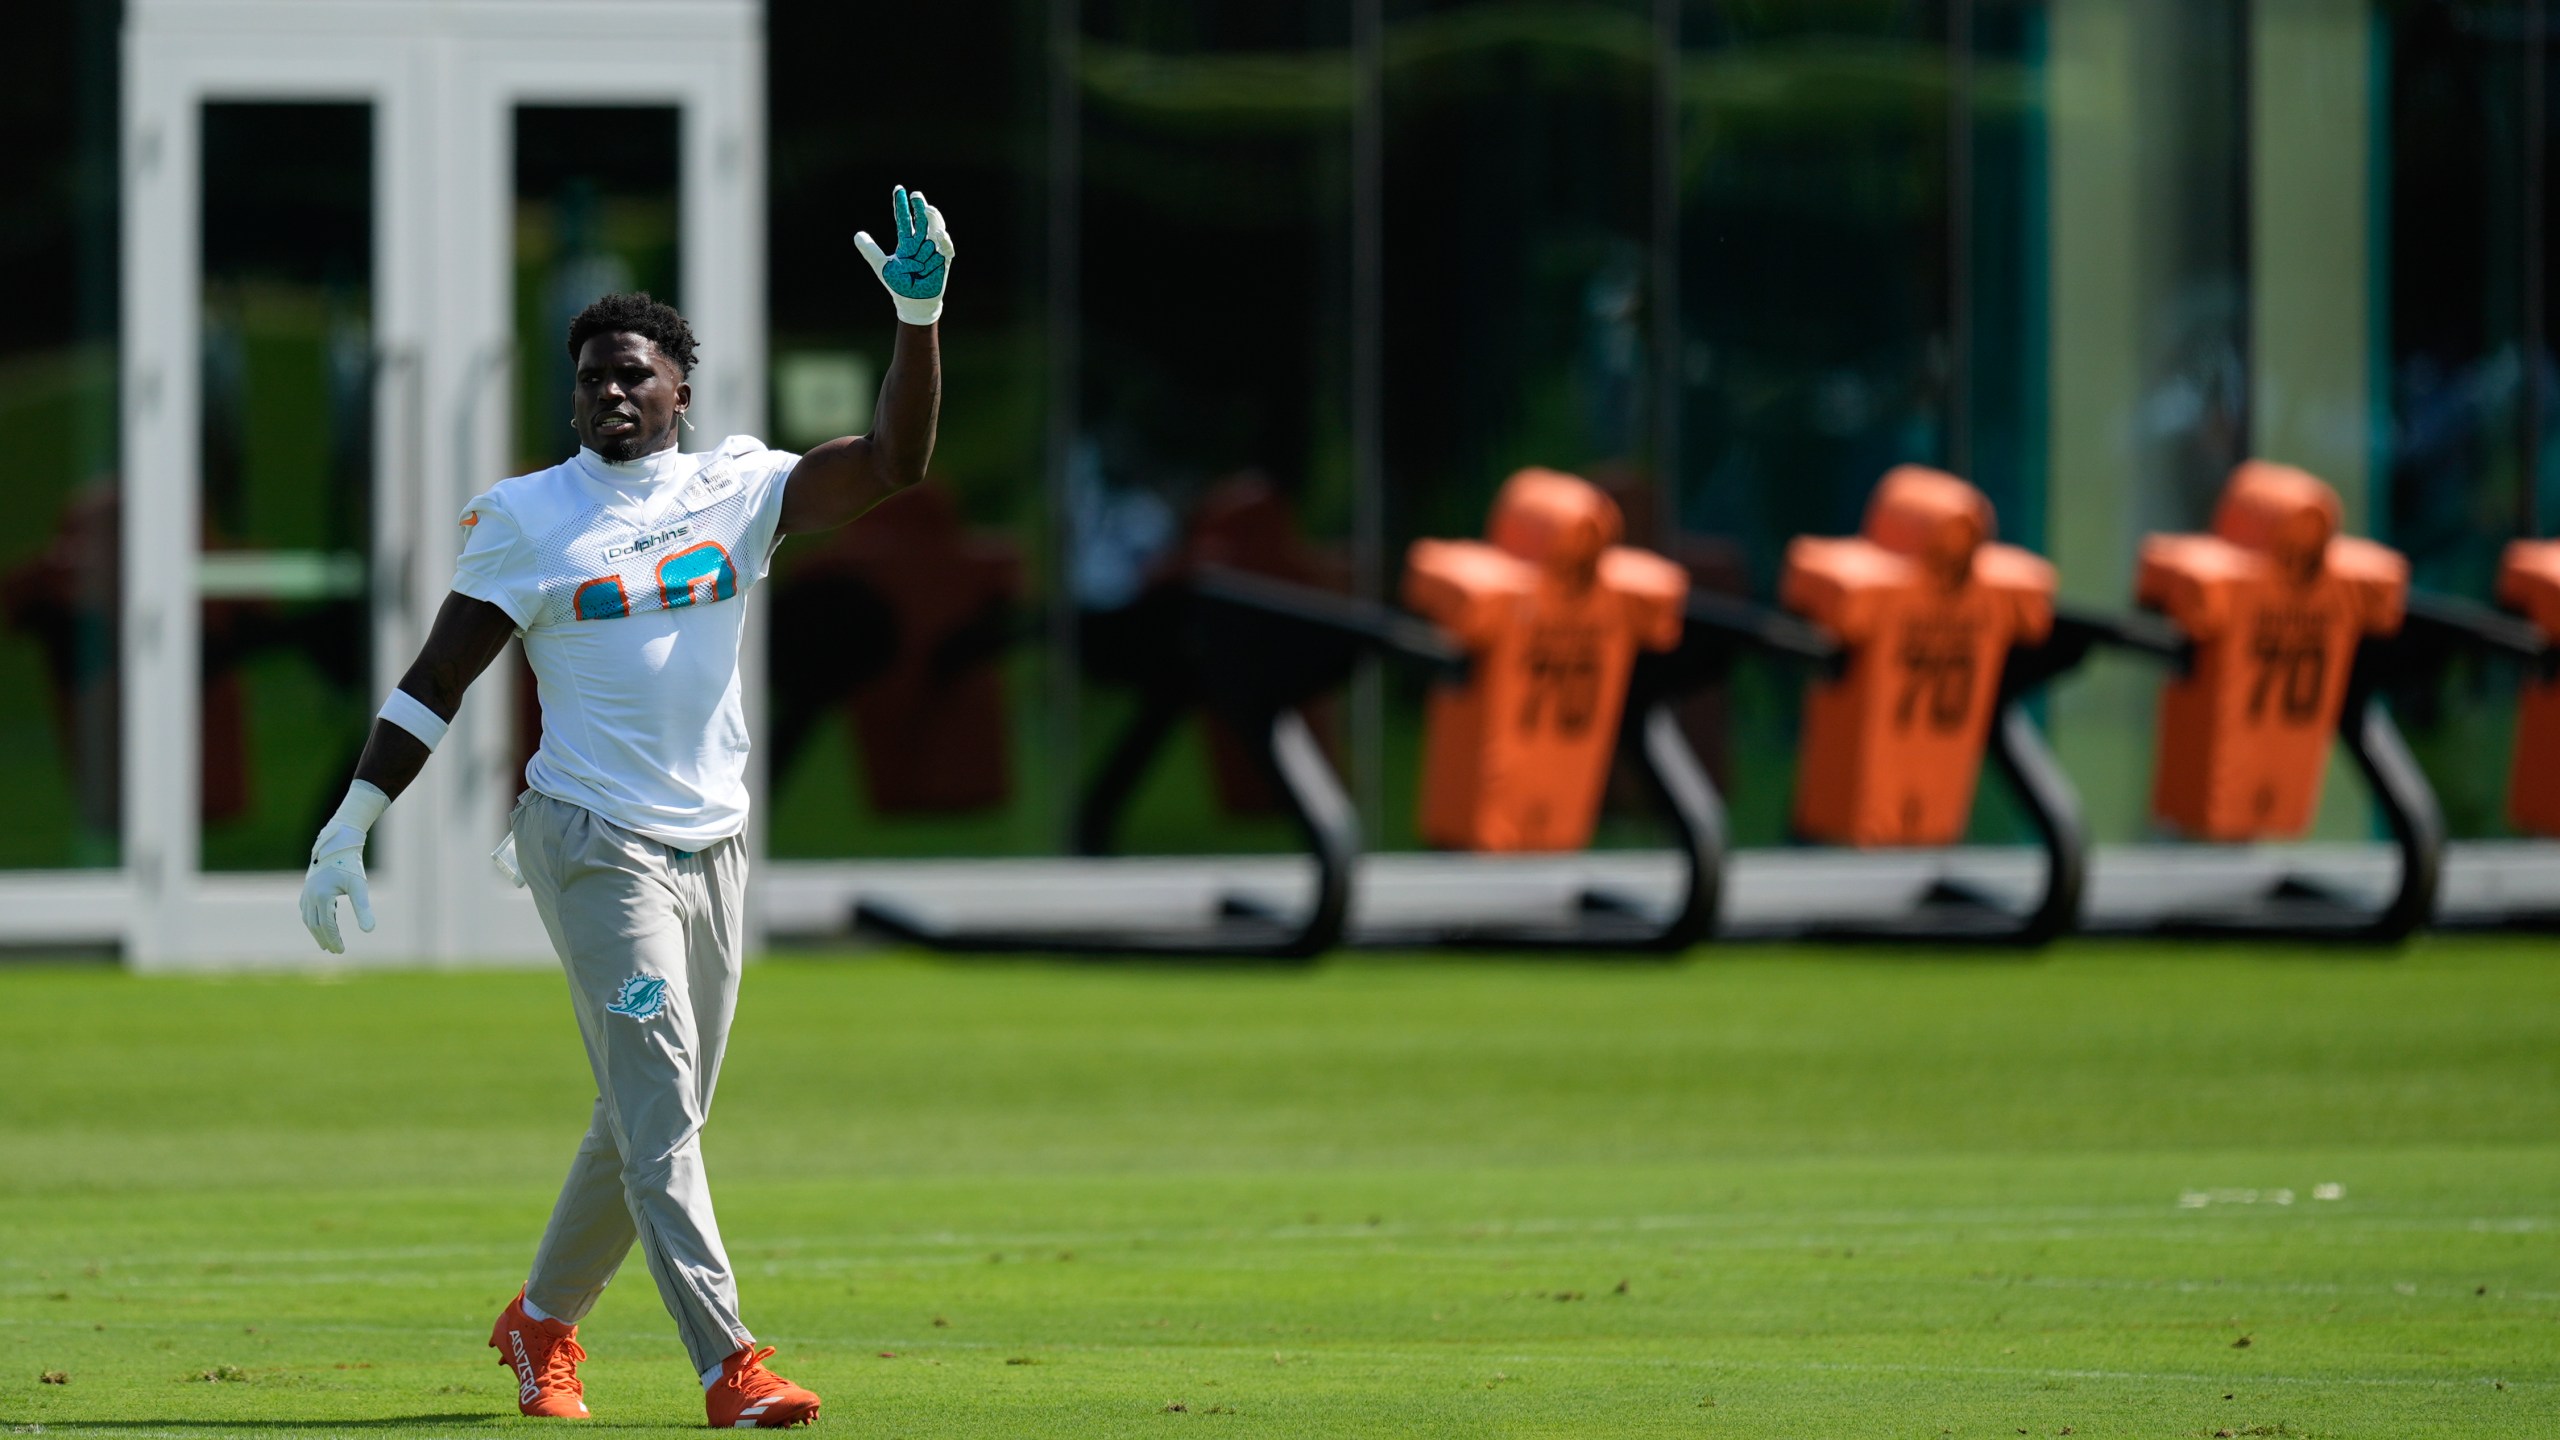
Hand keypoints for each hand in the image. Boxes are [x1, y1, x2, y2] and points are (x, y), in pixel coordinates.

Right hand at [299, 823, 375, 954]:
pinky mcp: (307, 889)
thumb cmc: (351, 865)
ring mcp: (306, 892)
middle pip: (315, 925)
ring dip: (317, 932)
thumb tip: (369, 930)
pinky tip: (321, 926)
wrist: (338, 845)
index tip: (341, 951)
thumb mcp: (359, 887)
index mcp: (321, 896)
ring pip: (308, 918)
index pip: (326, 925)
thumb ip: (363, 908)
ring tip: (327, 944)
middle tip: (336, 951)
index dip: (333, 939)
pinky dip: (313, 921)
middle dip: (325, 939)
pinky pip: (306, 910)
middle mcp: (310, 896)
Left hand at [855, 185, 953, 325]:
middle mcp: (921, 244)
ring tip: (927, 208)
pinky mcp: (943, 262)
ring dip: (933, 218)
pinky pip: (946, 249)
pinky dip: (944, 241)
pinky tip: (938, 233)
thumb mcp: (881, 265)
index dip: (901, 205)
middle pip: (922, 220)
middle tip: (915, 195)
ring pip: (936, 228)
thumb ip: (871, 250)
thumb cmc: (898, 285)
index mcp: (906, 243)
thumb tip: (857, 234)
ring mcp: (933, 251)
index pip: (904, 219)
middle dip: (920, 207)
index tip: (899, 189)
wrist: (911, 303)